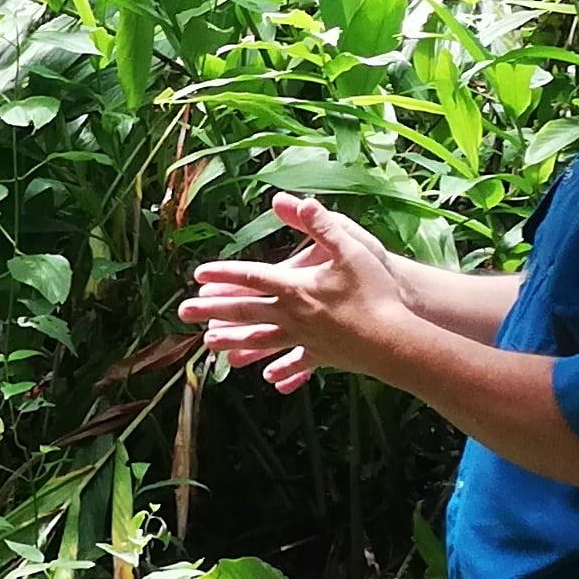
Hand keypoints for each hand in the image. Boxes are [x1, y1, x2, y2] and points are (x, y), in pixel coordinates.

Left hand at [177, 192, 406, 394]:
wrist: (395, 339)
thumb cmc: (376, 290)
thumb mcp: (352, 248)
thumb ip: (321, 224)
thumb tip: (294, 200)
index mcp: (296, 287)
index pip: (252, 278)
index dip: (224, 274)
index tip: (199, 275)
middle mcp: (293, 315)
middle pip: (245, 312)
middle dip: (212, 311)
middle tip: (183, 314)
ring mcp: (305, 338)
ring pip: (261, 340)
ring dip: (233, 341)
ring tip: (209, 345)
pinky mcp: (323, 355)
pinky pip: (297, 362)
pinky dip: (283, 369)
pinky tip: (269, 378)